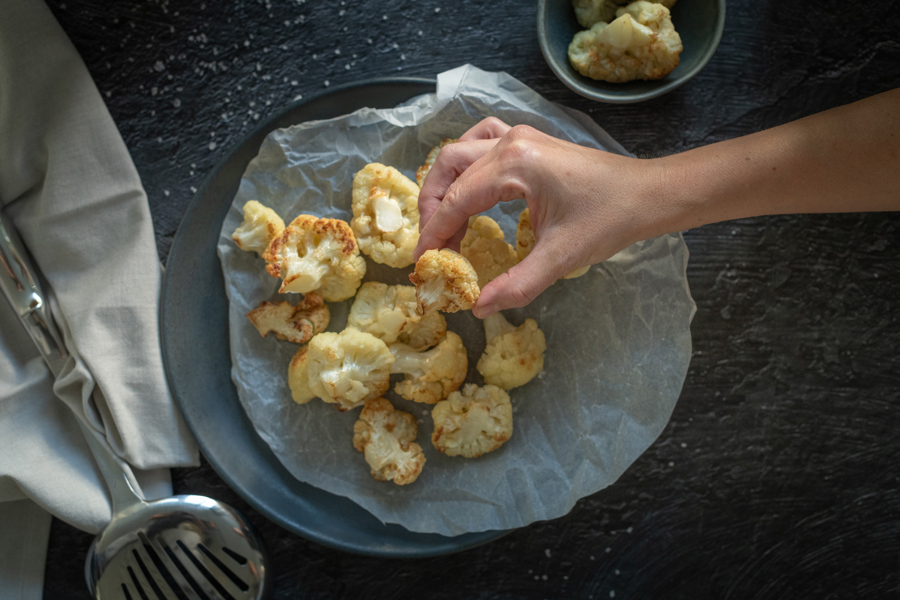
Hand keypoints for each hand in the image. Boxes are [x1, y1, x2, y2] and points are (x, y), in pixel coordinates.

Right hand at [415, 117, 657, 317]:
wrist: (648, 194)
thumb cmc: (609, 220)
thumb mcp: (560, 258)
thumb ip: (516, 284)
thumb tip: (480, 307)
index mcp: (515, 164)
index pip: (456, 200)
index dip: (435, 233)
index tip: (424, 261)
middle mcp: (511, 142)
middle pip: (449, 168)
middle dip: (433, 207)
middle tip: (432, 244)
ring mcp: (521, 136)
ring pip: (461, 151)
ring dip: (446, 183)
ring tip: (443, 218)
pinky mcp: (530, 141)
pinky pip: (482, 141)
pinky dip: (467, 164)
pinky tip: (469, 184)